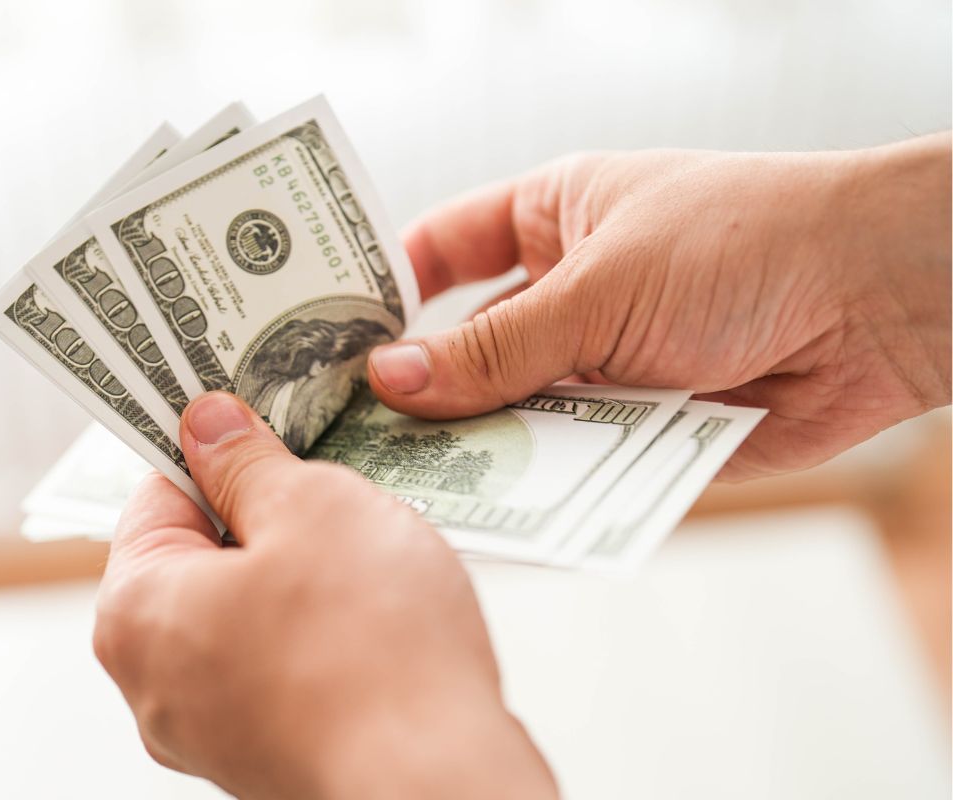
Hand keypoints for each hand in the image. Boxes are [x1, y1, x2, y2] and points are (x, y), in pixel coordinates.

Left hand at [93, 391, 558, 798]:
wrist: (437, 784)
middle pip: (201, 557)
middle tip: (332, 486)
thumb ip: (248, 460)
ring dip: (300, 572)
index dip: (214, 447)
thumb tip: (208, 425)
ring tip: (367, 556)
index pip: (158, 495)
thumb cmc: (372, 648)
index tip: (258, 416)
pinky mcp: (267, 754)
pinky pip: (283, 663)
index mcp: (137, 611)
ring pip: (248, 611)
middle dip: (267, 514)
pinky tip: (376, 618)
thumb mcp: (312, 507)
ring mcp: (210, 728)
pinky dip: (321, 631)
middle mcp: (155, 681)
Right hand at [368, 134, 950, 478]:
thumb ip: (496, 345)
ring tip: (399, 490)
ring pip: (511, 415)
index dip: (377, 289)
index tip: (315, 340)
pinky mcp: (637, 432)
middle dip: (415, 391)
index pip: (436, 250)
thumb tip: (391, 381)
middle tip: (344, 439)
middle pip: (464, 347)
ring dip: (471, 449)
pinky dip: (534, 490)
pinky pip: (569, 465)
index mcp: (548, 219)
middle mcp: (565, 294)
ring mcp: (599, 366)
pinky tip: (484, 519)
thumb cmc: (744, 242)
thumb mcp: (600, 284)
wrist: (880, 304)